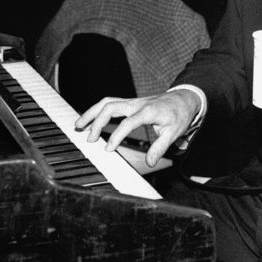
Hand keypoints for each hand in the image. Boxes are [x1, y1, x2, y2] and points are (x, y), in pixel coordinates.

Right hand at [75, 89, 200, 167]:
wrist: (183, 99)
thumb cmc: (178, 115)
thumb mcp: (173, 132)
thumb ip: (160, 148)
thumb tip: (150, 162)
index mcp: (147, 111)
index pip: (127, 122)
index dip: (116, 136)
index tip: (107, 149)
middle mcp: (137, 104)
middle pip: (110, 107)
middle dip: (96, 121)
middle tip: (88, 139)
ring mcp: (132, 102)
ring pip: (107, 102)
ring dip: (91, 113)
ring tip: (78, 125)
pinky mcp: (129, 103)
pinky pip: (110, 103)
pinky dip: (97, 111)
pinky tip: (90, 120)